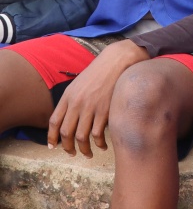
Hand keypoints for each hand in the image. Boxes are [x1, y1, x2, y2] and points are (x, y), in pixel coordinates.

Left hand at [47, 39, 149, 157]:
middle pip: (66, 133)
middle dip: (68, 147)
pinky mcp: (105, 110)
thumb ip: (72, 99)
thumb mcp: (79, 83)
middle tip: (72, 153)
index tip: (53, 146)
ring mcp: (91, 107)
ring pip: (81, 137)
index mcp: (68, 96)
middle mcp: (77, 103)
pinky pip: (98, 134)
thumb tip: (68, 118)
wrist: (117, 61)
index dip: (52, 137)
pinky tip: (102, 145)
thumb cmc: (99, 71)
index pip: (54, 121)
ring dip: (84, 150)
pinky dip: (99, 143)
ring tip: (88, 153)